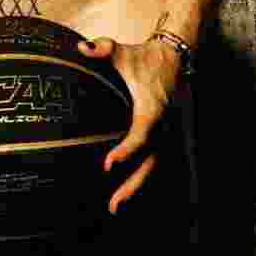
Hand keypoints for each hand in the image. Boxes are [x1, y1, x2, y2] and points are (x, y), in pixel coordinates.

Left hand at [78, 34, 181, 213]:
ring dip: (137, 188)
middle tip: (112, 205)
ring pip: (155, 168)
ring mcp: (169, 132)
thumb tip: (80, 48)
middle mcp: (164, 124)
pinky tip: (127, 195)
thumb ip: (102, 49)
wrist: (176, 57)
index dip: (127, 151)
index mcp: (153, 107)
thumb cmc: (145, 57)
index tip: (108, 165)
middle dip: (133, 185)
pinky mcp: (169, 136)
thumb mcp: (123, 52)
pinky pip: (157, 163)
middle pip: (151, 162)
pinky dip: (144, 180)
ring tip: (115, 208)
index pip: (142, 134)